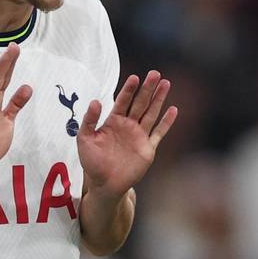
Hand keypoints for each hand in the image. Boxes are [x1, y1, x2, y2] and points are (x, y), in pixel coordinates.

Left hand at [78, 71, 176, 198]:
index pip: (123, 101)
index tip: (135, 77)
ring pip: (151, 113)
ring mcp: (139, 136)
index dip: (129, 89)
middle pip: (140, 103)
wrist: (104, 185)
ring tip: (166, 83)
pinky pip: (159, 133)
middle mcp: (129, 126)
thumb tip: (96, 101)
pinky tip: (173, 110)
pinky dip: (166, 122)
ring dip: (158, 99)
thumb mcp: (84, 140)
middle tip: (155, 73)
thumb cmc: (92, 163)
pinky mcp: (148, 149)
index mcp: (114, 122)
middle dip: (148, 88)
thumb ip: (88, 120)